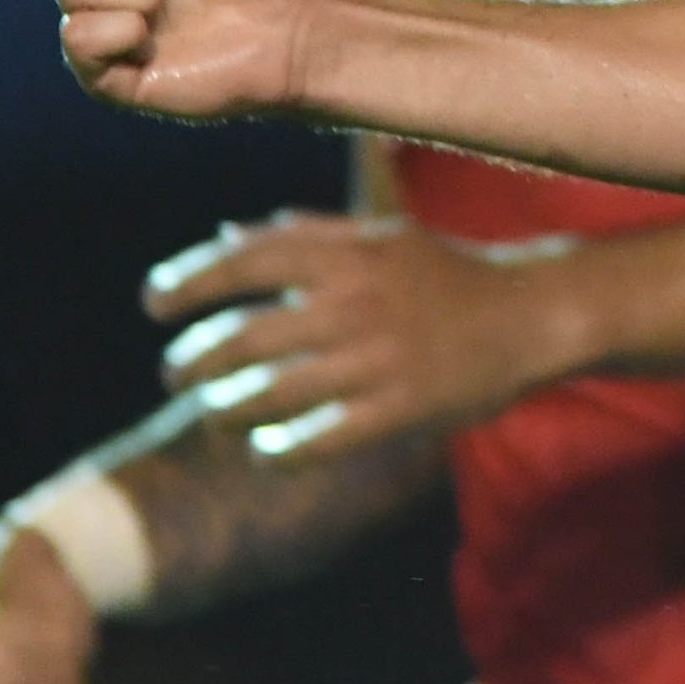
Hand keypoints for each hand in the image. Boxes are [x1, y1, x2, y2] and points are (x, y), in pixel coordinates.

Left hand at [144, 213, 586, 461]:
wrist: (530, 314)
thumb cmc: (445, 273)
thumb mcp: (378, 236)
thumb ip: (303, 233)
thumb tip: (222, 238)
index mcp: (346, 252)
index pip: (243, 260)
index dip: (188, 281)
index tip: (154, 303)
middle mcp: (355, 301)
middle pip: (245, 336)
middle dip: (195, 360)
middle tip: (175, 375)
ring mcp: (379, 357)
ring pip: (274, 392)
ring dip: (227, 410)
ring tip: (212, 418)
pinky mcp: (403, 408)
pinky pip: (322, 438)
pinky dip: (282, 447)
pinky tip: (265, 450)